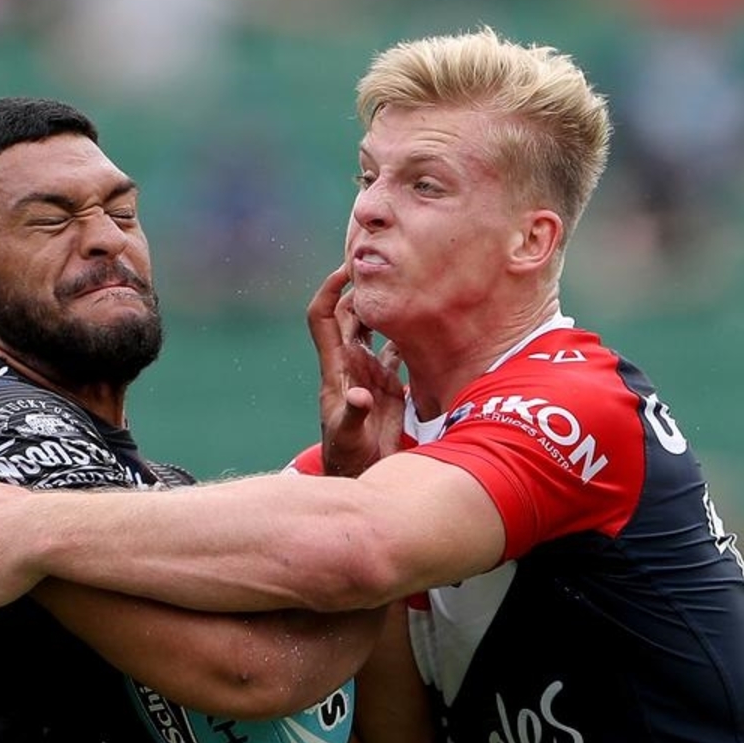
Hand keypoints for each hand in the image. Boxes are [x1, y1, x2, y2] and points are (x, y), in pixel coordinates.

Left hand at [307, 265, 403, 476]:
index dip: (328, 292)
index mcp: (335, 371)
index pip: (321, 319)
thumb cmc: (348, 458)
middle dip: (360, 290)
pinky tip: (421, 320)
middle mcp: (350, 365)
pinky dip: (404, 334)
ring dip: (383, 307)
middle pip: (348, 315)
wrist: (361, 475)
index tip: (347, 270)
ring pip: (372, 329)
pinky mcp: (389, 385)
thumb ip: (355, 415)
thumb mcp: (350, 437)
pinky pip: (395, 351)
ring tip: (405, 283)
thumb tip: (362, 397)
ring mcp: (369, 373)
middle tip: (383, 266)